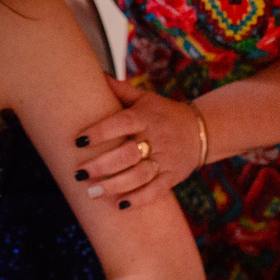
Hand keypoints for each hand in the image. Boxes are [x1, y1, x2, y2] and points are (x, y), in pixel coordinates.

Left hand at [74, 76, 202, 208]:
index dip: (100, 132)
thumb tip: (95, 74)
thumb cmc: (163, 113)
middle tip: (79, 173)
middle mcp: (157, 138)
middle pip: (128, 154)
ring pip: (140, 175)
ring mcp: (166, 159)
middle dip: (102, 166)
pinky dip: (138, 199)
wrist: (200, 130)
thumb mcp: (145, 99)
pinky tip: (119, 205)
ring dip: (115, 186)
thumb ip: (120, 90)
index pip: (122, 123)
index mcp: (146, 117)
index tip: (78, 141)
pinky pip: (156, 190)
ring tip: (92, 192)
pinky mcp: (173, 176)